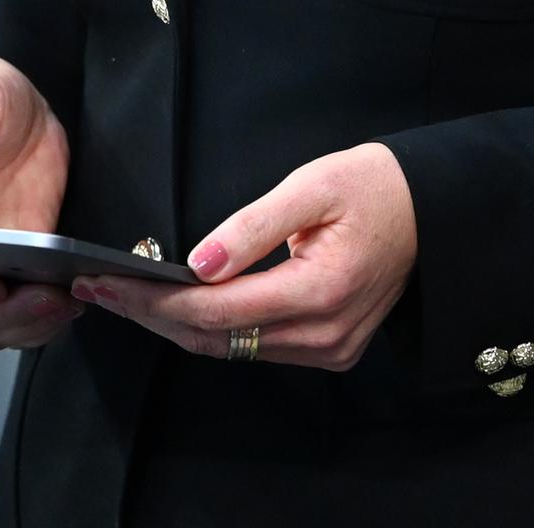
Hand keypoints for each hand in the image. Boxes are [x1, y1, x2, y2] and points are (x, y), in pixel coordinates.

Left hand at [75, 142, 415, 370]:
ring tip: (128, 294)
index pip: (218, 310)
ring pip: (234, 349)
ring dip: (178, 325)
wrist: (433, 209)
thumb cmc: (375, 185)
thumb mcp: (314, 184)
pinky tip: (182, 304)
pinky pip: (258, 347)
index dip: (156, 300)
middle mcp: (325, 333)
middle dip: (153, 316)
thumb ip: (253, 225)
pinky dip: (215, 328)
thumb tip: (196, 263)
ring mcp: (329, 348)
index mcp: (322, 289)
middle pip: (217, 338)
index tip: (108, 280)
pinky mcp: (331, 348)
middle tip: (100, 289)